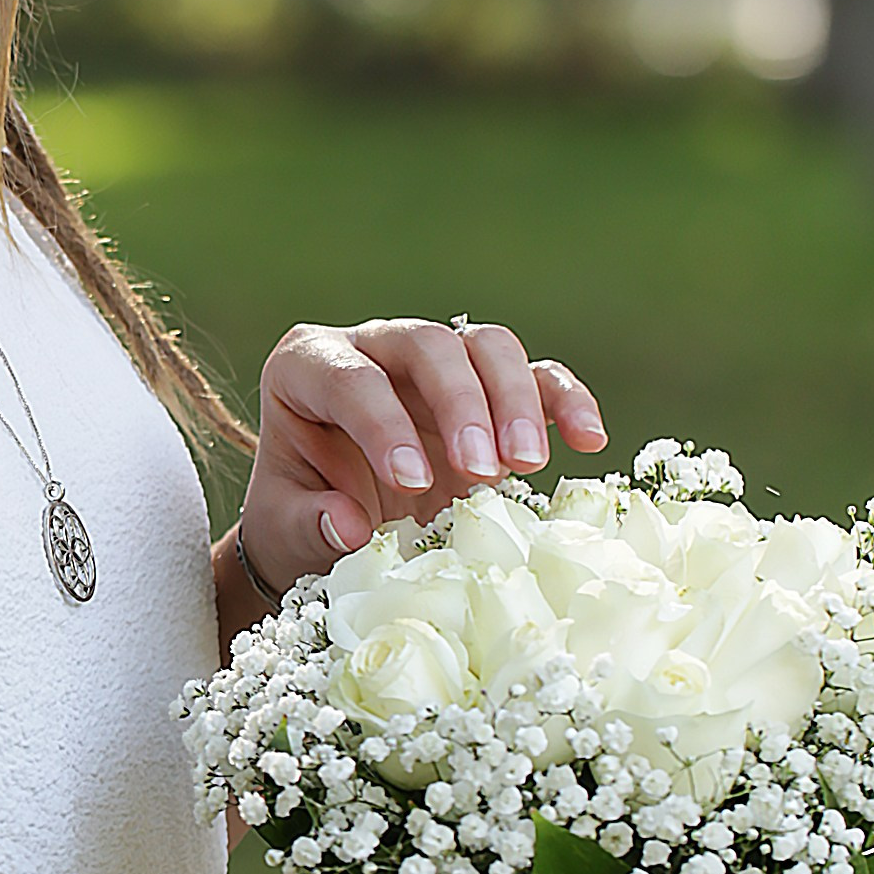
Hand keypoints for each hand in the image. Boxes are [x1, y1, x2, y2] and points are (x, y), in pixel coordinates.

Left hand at [236, 317, 606, 594]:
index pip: (351, 379)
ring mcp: (434, 363)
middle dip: (460, 404)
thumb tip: (348, 526)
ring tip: (526, 466)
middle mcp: (373, 347)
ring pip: (487, 346)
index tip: (412, 481)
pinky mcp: (486, 389)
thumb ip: (307, 525)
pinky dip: (564, 401)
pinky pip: (535, 374)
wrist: (327, 524)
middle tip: (481, 472)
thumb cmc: (297, 520)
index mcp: (308, 366)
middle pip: (428, 345)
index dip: (384, 425)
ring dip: (514, 400)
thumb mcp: (285, 528)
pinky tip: (588, 441)